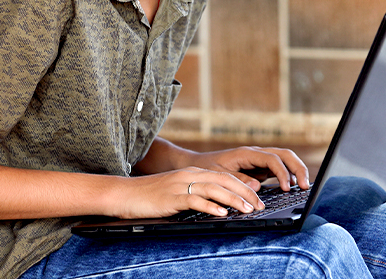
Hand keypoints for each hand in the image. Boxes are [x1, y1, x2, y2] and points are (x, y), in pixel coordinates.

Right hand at [110, 167, 263, 219]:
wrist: (126, 193)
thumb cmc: (152, 195)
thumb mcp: (178, 189)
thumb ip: (197, 192)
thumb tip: (219, 204)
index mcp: (194, 172)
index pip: (225, 177)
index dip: (244, 186)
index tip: (258, 197)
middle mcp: (190, 175)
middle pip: (225, 181)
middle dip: (245, 193)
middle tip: (260, 205)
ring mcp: (181, 185)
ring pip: (214, 189)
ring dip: (233, 200)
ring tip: (247, 209)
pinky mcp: (172, 197)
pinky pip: (196, 200)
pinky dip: (211, 207)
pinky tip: (222, 214)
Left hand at [187, 146, 309, 192]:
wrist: (198, 165)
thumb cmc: (207, 169)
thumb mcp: (218, 176)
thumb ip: (238, 181)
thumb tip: (257, 186)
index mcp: (247, 153)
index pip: (272, 159)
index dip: (282, 172)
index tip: (287, 188)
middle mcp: (256, 154)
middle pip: (284, 154)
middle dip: (297, 168)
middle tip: (304, 185)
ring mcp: (259, 160)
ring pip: (284, 159)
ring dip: (295, 170)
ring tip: (303, 186)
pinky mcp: (259, 168)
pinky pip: (278, 169)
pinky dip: (288, 176)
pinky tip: (292, 187)